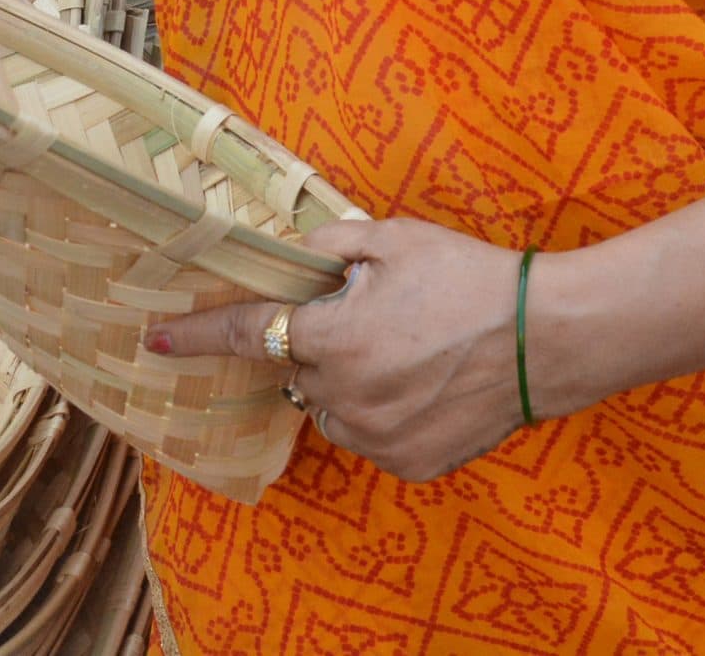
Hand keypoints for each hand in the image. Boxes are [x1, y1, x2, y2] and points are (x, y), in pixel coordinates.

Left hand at [151, 219, 525, 482]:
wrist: (549, 337)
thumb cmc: (469, 278)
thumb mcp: (391, 239)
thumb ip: (328, 247)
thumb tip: (290, 257)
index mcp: (334, 338)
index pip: (247, 334)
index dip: (196, 336)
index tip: (155, 342)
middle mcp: (347, 397)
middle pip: (300, 369)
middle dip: (321, 343)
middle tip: (375, 317)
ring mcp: (378, 438)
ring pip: (332, 407)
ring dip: (348, 381)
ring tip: (407, 350)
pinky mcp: (409, 464)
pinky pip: (370, 435)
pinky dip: (382, 412)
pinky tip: (424, 383)